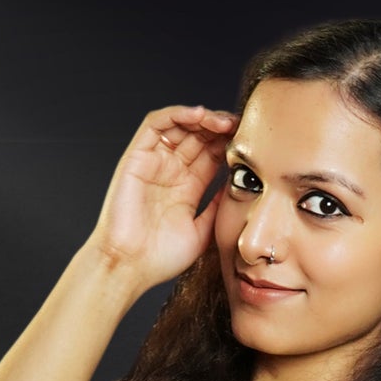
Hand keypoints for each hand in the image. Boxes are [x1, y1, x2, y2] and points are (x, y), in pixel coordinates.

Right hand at [88, 103, 237, 291]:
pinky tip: (199, 115)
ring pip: (180, 125)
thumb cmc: (161, 257)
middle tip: (240, 126)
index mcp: (187, 187)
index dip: (229, 144)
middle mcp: (171, 170)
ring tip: (223, 122)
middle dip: (220, 127)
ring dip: (203, 118)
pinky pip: (156, 124)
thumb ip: (217, 206)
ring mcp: (154, 162)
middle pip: (198, 136)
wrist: (130, 266)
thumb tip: (237, 184)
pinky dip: (177, 114)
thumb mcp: (202, 230)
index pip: (211, 154)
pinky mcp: (137, 156)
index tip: (250, 141)